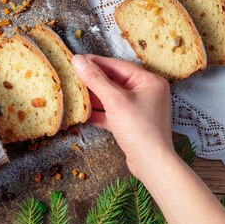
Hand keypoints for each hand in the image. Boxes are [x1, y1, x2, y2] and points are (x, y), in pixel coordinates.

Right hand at [72, 54, 173, 178]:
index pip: (118, 66)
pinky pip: (112, 113)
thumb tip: (78, 61)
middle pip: (114, 81)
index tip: (77, 60)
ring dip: (94, 98)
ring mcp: (140, 109)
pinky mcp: (132, 124)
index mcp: (149, 81)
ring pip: (112, 98)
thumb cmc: (140, 129)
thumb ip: (95, 79)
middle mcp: (147, 92)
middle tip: (73, 75)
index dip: (96, 62)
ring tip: (74, 93)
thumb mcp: (114, 100)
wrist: (152, 164)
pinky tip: (83, 114)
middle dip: (93, 81)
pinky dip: (99, 113)